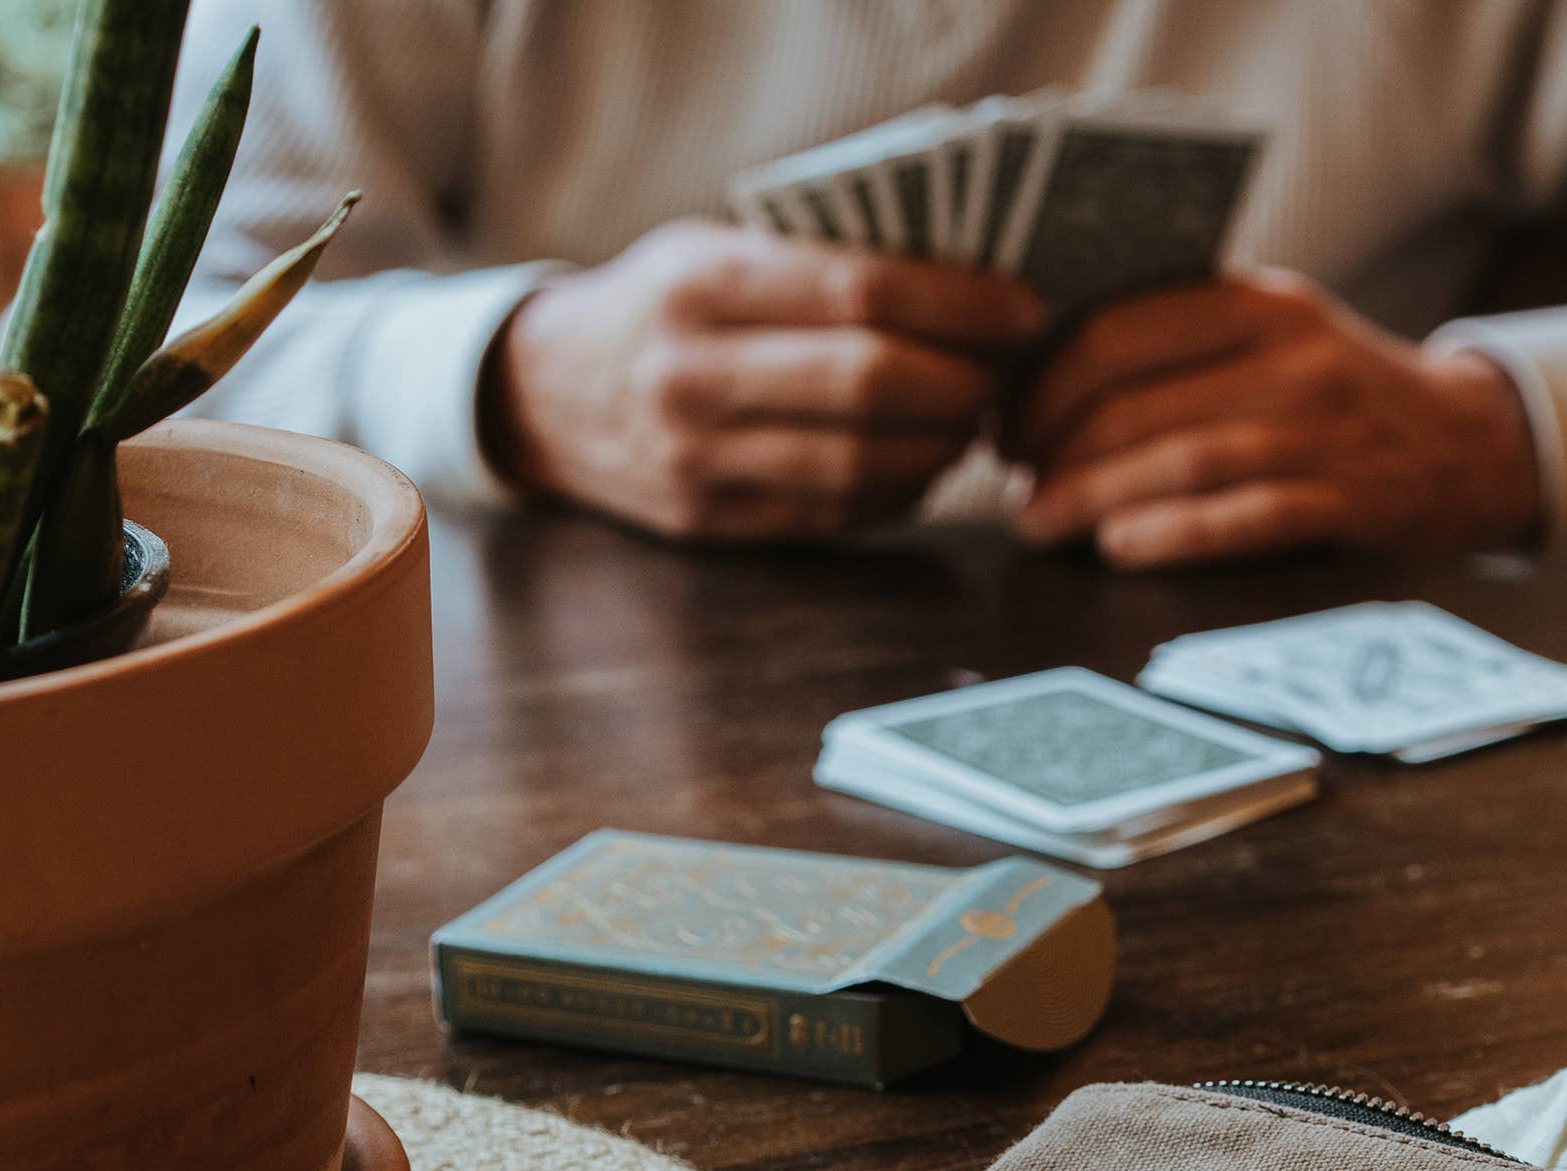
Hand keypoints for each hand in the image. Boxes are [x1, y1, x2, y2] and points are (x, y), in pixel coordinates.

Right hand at [483, 220, 1043, 540]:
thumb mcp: (712, 249)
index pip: (861, 291)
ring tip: (975, 415)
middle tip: (1007, 370)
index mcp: (697, 284)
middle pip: (872, 382)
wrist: (543, 393)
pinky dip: (902, 488)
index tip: (1023, 308)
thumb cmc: (660, 305)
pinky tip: (926, 459)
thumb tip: (971, 281)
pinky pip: (837, 512)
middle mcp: (690, 375)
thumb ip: (820, 261)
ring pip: (862, 461)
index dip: (961, 304)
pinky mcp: (710, 525)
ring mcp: (696, 461)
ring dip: (944, 443)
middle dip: (965, 379)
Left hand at [1010, 273, 1541, 568]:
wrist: (1473, 447)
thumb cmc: (1340, 396)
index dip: (1043, 378)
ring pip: (1178, 460)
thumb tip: (1043, 374)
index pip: (1121, 327)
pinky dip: (1170, 535)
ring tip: (1039, 523)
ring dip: (1089, 496)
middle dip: (1051, 447)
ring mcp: (1323, 434)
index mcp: (1261, 302)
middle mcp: (1293, 358)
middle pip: (1135, 400)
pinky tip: (1117, 548)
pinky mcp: (1347, 504)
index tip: (1003, 418)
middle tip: (1011, 482)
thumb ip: (1185, 338)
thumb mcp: (1277, 335)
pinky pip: (1241, 519)